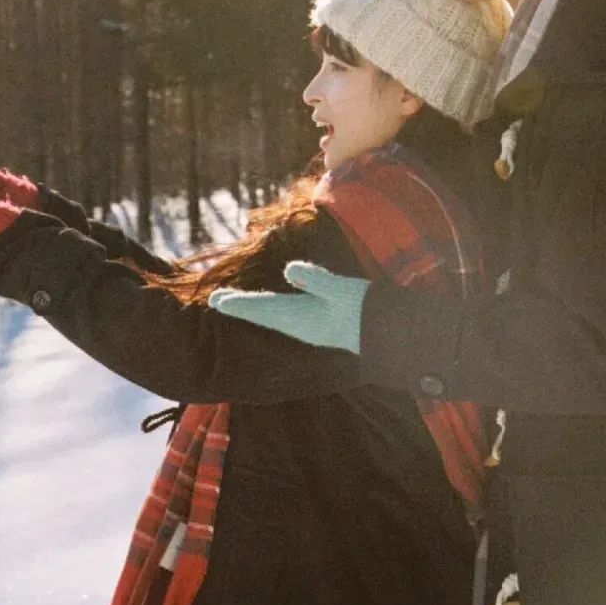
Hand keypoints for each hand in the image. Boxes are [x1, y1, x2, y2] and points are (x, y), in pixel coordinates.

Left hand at [209, 261, 367, 353]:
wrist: (390, 336)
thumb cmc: (367, 311)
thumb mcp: (343, 290)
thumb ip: (316, 280)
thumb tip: (290, 268)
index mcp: (303, 318)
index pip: (263, 309)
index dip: (239, 304)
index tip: (215, 300)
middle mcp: (301, 327)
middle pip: (263, 315)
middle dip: (240, 306)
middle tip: (215, 299)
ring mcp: (310, 330)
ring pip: (273, 318)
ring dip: (253, 309)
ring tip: (236, 303)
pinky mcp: (320, 328)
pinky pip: (285, 320)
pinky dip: (271, 312)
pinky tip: (273, 310)